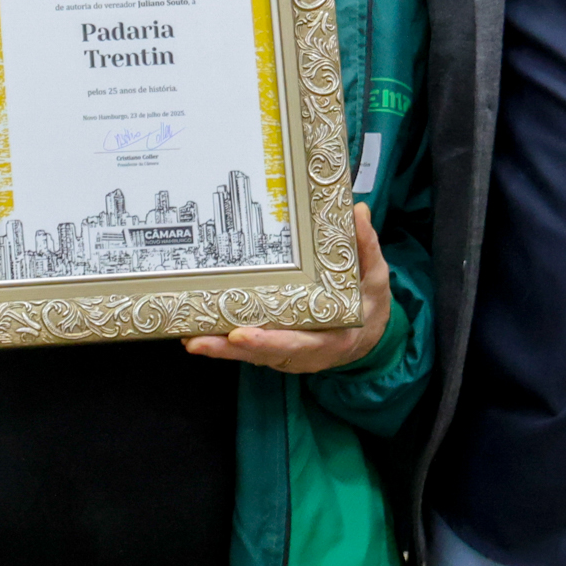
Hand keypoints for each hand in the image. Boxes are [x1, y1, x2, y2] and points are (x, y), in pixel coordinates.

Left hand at [184, 204, 390, 373]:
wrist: (368, 336)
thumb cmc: (369, 306)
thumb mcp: (375, 279)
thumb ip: (366, 247)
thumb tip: (357, 210)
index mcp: (331, 338)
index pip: (298, 344)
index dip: (269, 341)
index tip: (241, 334)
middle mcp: (305, 353)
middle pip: (263, 354)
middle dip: (229, 350)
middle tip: (198, 341)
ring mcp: (287, 354)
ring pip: (250, 355)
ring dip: (219, 349)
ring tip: (190, 339)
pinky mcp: (274, 350)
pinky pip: (248, 350)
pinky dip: (224, 344)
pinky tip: (197, 333)